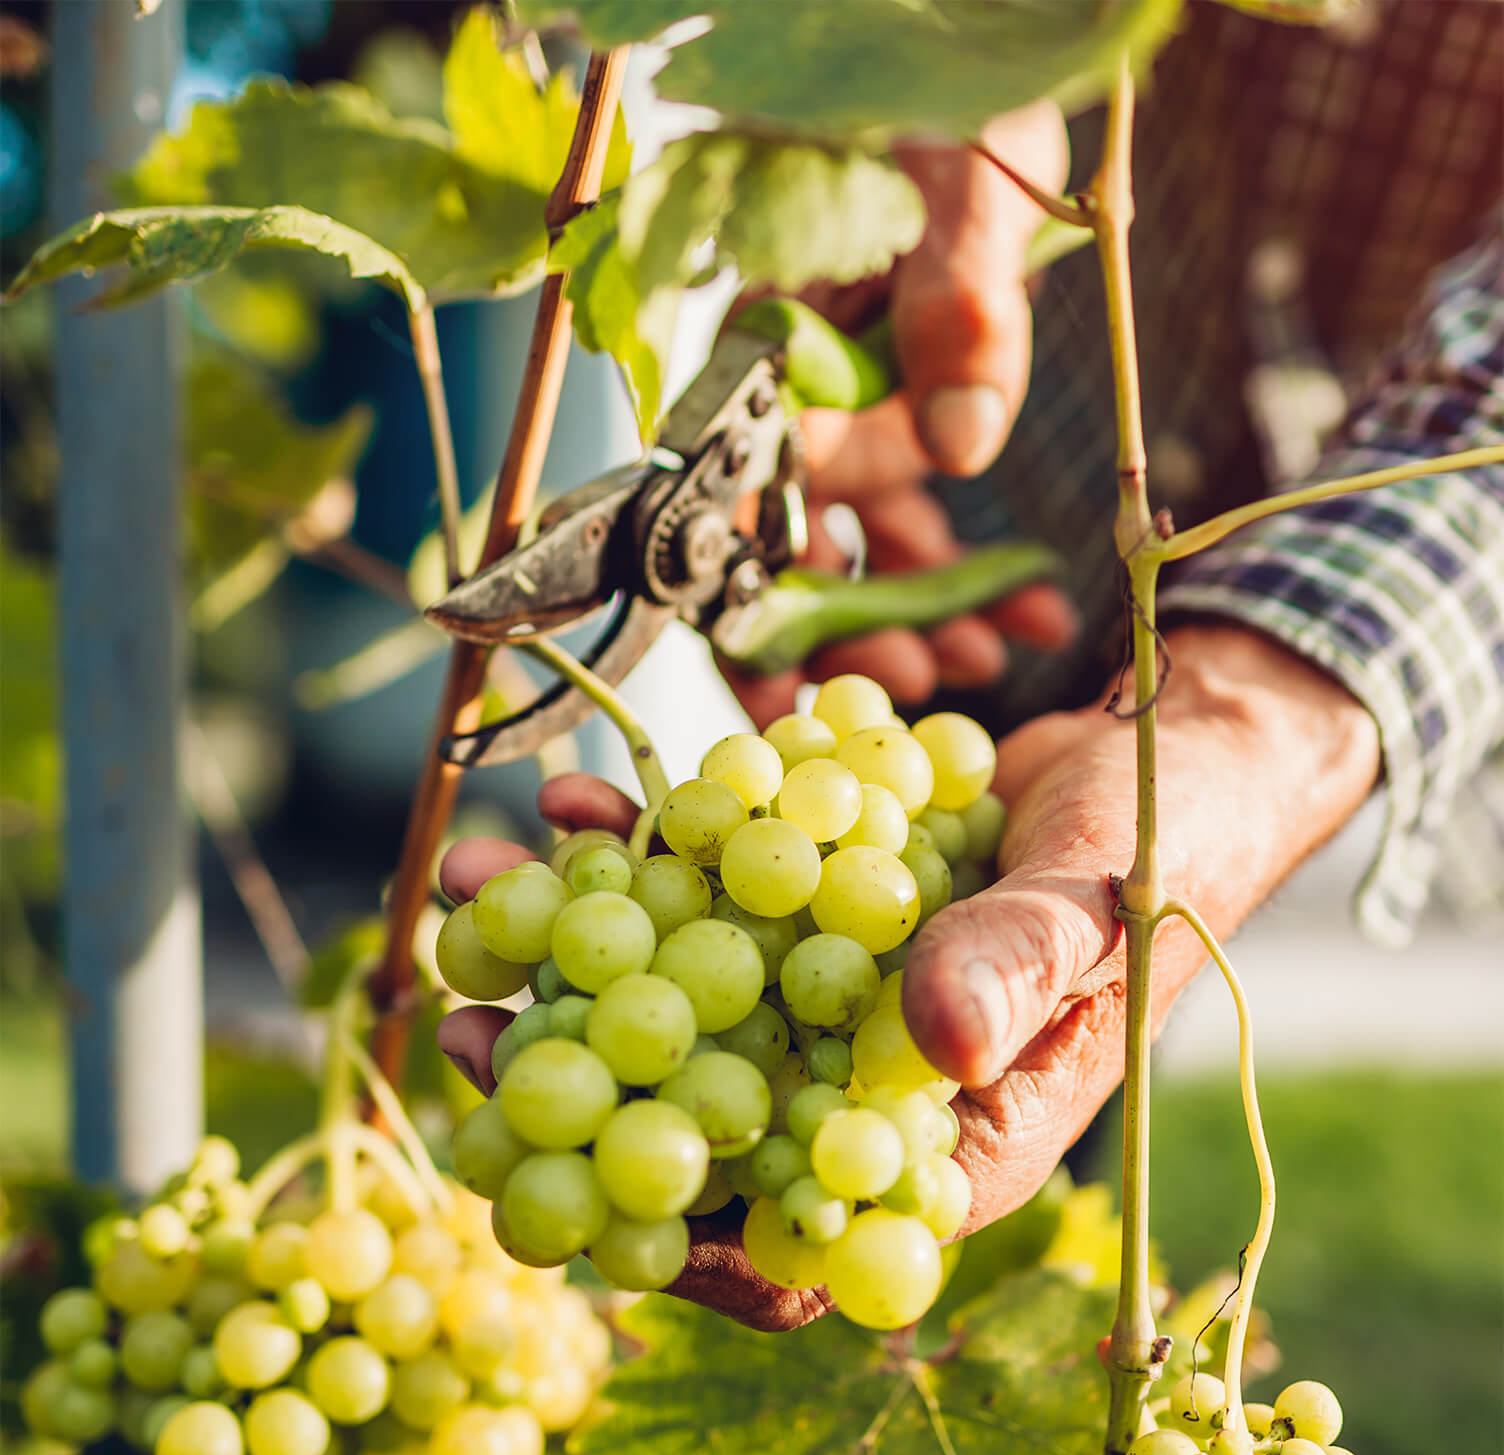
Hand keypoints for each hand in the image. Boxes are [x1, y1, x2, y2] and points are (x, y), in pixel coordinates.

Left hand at [437, 625, 1378, 1329]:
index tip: (563, 1194)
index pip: (804, 1243)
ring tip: (481, 885)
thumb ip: (1024, 964)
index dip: (683, 1238)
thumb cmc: (1175, 837)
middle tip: (469, 1029)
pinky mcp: (816, 904)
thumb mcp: (1109, 896)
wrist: (1176, 741)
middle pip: (709, 1119)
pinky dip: (643, 856)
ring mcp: (836, 988)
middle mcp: (875, 1076)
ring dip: (579, 948)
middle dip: (580, 1080)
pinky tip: (580, 806)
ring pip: (688, 999)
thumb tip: (941, 1041)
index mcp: (953, 1133)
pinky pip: (710, 897)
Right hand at [728, 101, 1078, 728]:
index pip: (731, 495)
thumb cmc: (945, 110)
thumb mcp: (959, 186)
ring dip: (911, 618)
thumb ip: (956, 303)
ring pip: (856, 551)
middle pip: (784, 545)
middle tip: (909, 680)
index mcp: (765, 346)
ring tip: (979, 659)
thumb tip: (958, 444)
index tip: (784, 680)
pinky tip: (1024, 614)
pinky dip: (966, 576)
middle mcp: (789, 398)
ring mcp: (843, 422)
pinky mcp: (898, 429)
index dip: (745, 599)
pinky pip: (920, 522)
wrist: (980, 82)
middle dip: (839, 630)